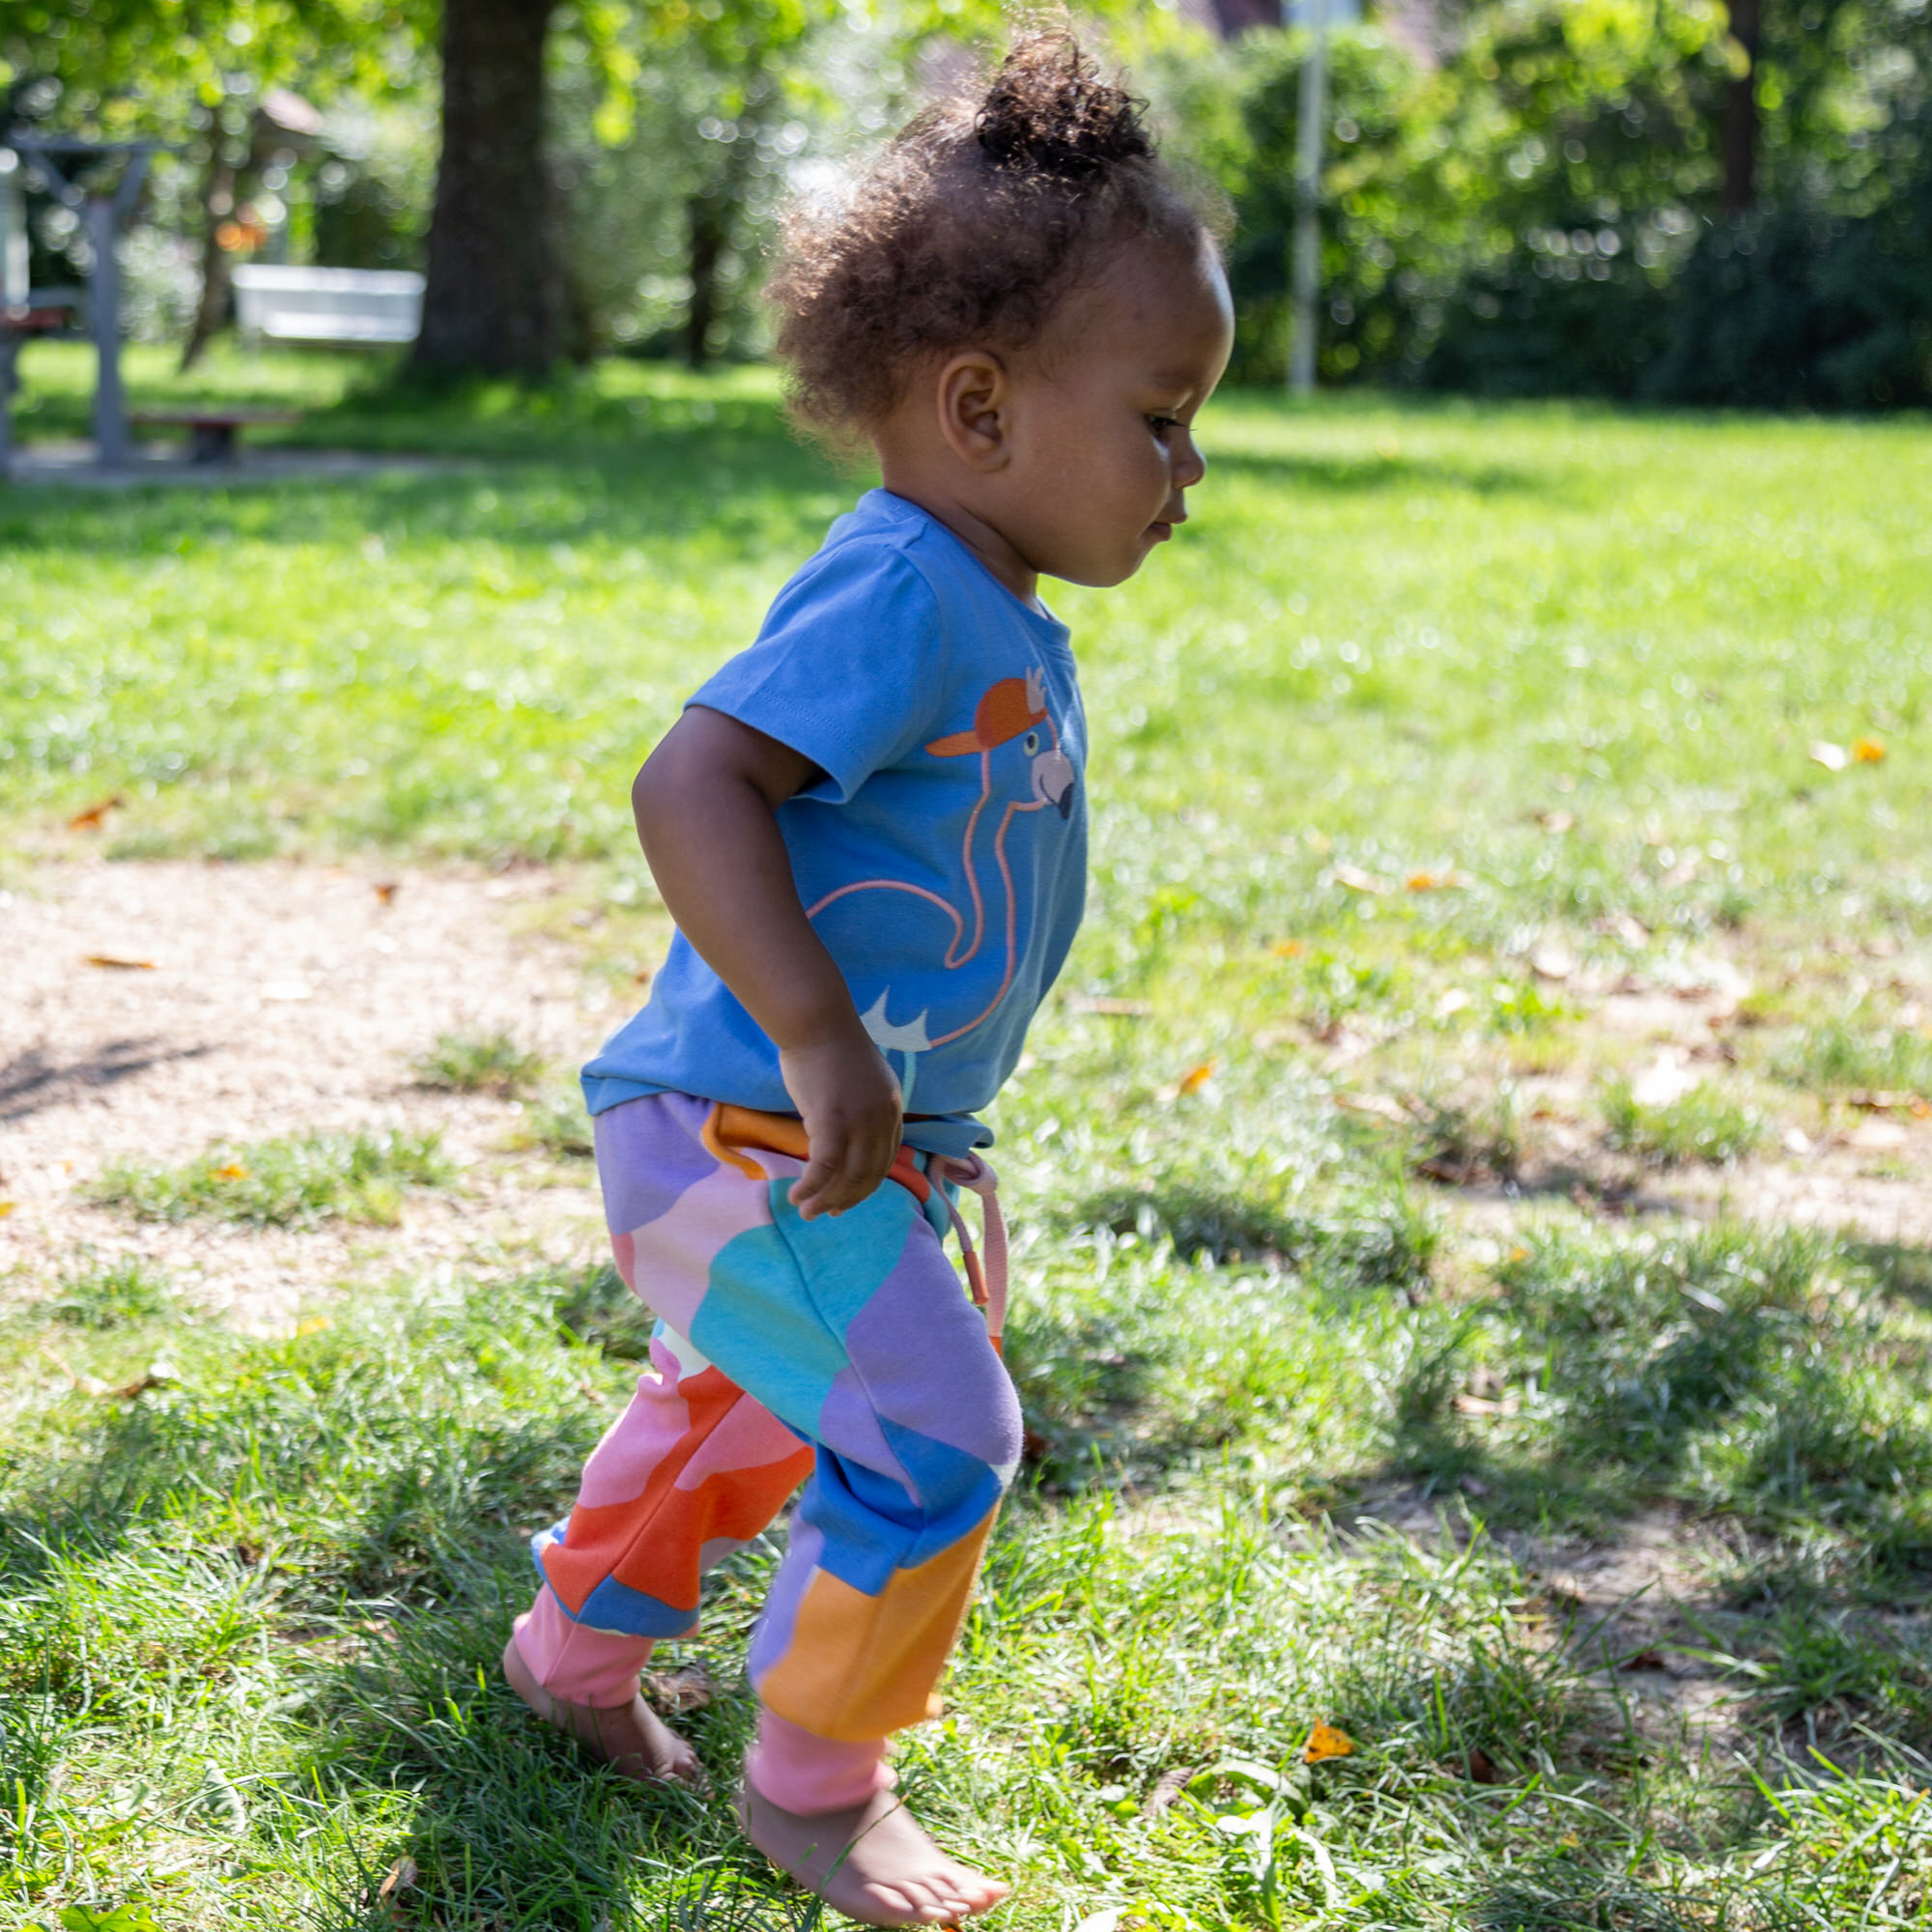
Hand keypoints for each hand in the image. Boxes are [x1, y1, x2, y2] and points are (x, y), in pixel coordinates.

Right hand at [779, 1032, 902, 1218]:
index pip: (885, 1160)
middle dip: (847, 1200)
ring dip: (826, 1201)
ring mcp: (859, 1121)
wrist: (817, 1023)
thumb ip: (863, 1109)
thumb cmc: (830, 1048)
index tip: (845, 1199)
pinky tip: (796, 1196)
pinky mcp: (832, 1121)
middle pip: (869, 1174)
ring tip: (807, 1213)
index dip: (864, 1186)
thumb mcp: (862, 1082)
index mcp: (892, 1109)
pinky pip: (824, 1167)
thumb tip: (848, 1137)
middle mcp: (882, 1119)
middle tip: (826, 1214)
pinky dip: (811, 1187)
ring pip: (847, 1177)